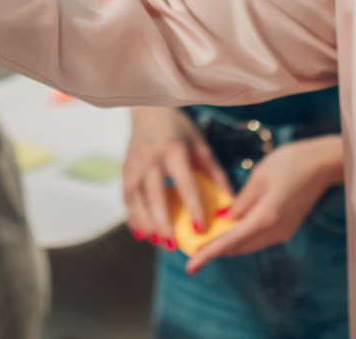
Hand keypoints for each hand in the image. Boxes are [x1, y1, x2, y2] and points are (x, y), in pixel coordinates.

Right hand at [123, 107, 231, 250]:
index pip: (184, 182)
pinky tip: (142, 232)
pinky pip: (126, 196)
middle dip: (162, 222)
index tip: (201, 228)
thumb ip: (215, 173)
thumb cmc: (179, 130)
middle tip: (172, 245)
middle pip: (154, 194)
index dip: (193, 206)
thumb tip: (231, 203)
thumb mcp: (200, 146)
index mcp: (173, 149)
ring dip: (145, 223)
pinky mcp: (125, 168)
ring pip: (136, 198)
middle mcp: (151, 157)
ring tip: (157, 242)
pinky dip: (132, 216)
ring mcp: (134, 163)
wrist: (149, 110)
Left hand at [187, 134, 344, 273]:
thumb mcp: (259, 176)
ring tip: (206, 242)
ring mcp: (283, 231)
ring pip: (249, 244)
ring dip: (228, 244)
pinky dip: (241, 236)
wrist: (322, 164)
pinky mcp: (286, 227)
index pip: (232, 241)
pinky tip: (228, 229)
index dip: (210, 253)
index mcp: (267, 218)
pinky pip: (258, 237)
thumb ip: (241, 201)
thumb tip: (225, 219)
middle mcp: (276, 231)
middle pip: (240, 247)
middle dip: (216, 251)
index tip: (192, 264)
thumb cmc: (290, 163)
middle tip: (193, 252)